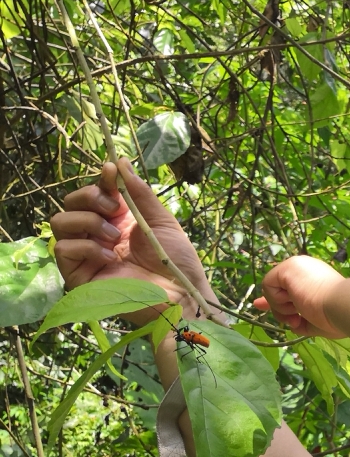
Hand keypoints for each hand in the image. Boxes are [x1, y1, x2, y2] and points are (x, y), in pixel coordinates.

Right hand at [51, 158, 213, 324]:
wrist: (182, 295)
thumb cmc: (176, 261)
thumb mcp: (160, 220)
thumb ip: (140, 193)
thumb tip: (119, 162)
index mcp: (117, 220)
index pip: (95, 192)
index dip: (101, 180)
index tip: (111, 171)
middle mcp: (97, 234)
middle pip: (71, 203)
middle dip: (90, 197)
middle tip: (115, 209)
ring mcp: (86, 255)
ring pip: (60, 222)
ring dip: (88, 221)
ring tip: (115, 237)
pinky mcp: (78, 276)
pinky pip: (63, 249)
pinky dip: (86, 247)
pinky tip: (110, 257)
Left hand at [254, 255, 344, 337]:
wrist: (343, 306)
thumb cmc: (336, 315)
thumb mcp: (316, 321)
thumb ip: (301, 320)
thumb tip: (291, 324)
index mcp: (314, 279)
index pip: (286, 285)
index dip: (273, 298)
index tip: (259, 305)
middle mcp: (304, 269)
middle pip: (276, 288)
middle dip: (276, 307)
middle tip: (293, 320)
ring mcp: (295, 266)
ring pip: (272, 290)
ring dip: (281, 308)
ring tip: (299, 313)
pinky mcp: (287, 268)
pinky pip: (268, 285)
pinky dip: (276, 300)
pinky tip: (294, 304)